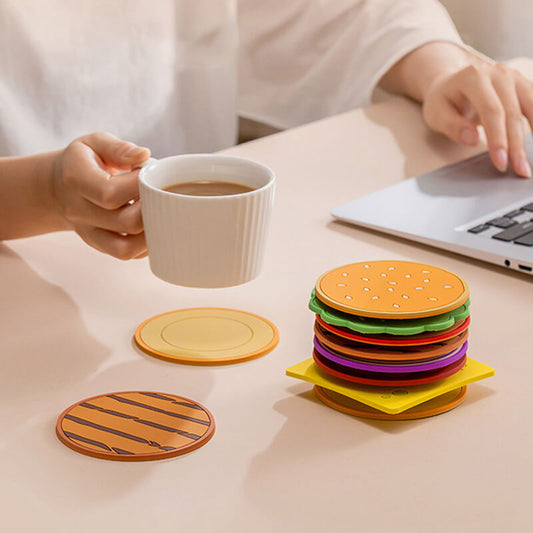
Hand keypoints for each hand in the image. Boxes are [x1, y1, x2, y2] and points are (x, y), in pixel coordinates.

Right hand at [53, 132, 150, 258]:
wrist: (59, 188)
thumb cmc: (84, 162)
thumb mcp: (94, 143)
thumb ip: (118, 148)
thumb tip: (144, 155)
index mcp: (76, 180)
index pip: (110, 193)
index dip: (139, 187)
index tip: (150, 175)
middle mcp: (79, 211)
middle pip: (126, 222)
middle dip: (153, 209)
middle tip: (160, 194)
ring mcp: (88, 233)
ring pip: (126, 247)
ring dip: (152, 232)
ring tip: (159, 211)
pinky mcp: (99, 245)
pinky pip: (126, 254)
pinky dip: (145, 245)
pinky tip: (151, 225)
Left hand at [423, 62, 532, 177]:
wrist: (451, 82)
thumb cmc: (443, 100)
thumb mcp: (436, 114)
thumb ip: (452, 126)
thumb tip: (472, 139)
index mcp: (473, 77)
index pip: (491, 111)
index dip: (498, 139)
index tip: (501, 162)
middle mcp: (497, 73)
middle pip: (512, 112)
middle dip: (516, 145)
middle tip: (520, 170)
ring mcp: (513, 77)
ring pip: (530, 107)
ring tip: (530, 162)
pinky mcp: (522, 84)